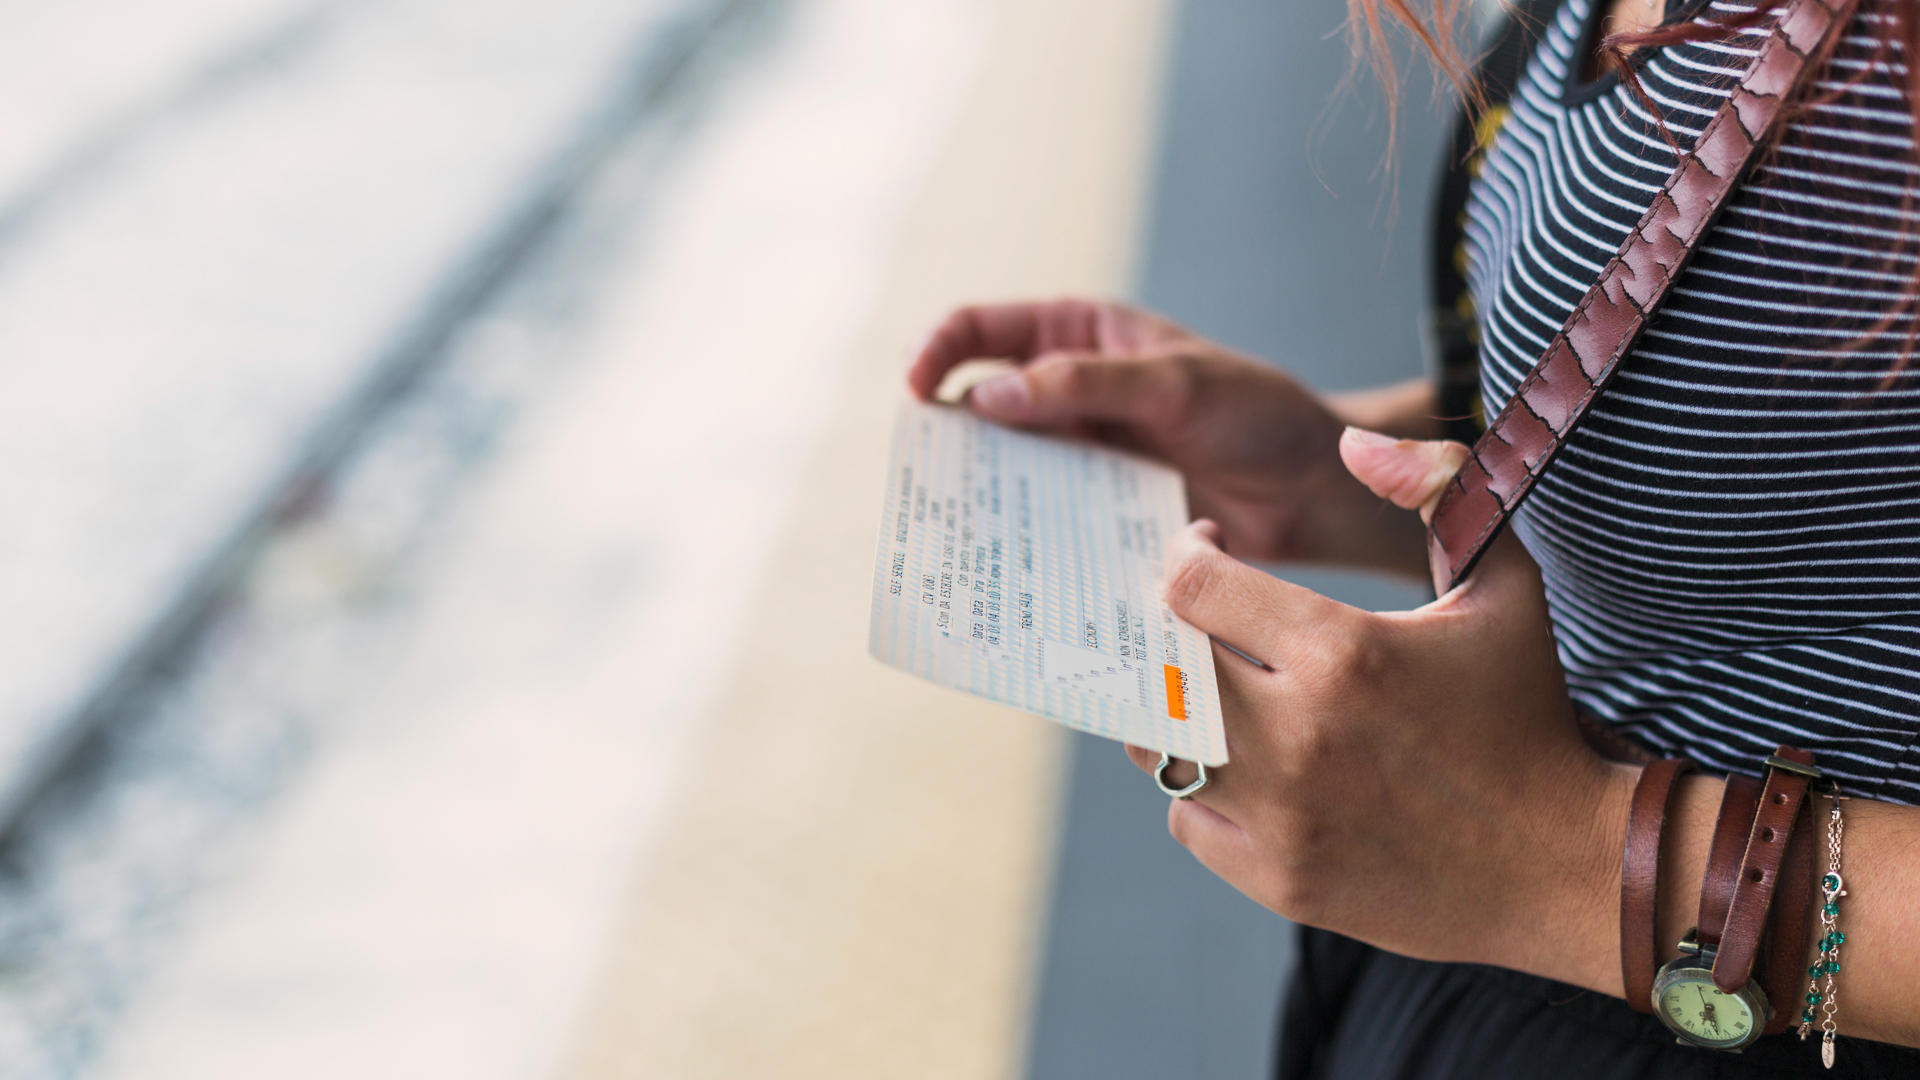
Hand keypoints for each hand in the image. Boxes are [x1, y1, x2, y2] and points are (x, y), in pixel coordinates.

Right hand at [909, 299, 1428, 574]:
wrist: (1316, 489)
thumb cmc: (1257, 414)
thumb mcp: (1175, 385)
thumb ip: (1084, 385)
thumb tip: (985, 396)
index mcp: (1080, 334)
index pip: (982, 329)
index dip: (937, 353)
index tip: (916, 397)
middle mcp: (1069, 391)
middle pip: (980, 403)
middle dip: (947, 437)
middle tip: (925, 479)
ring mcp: (1083, 452)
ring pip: (1007, 467)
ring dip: (982, 494)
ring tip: (956, 529)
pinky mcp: (1099, 507)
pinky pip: (1045, 518)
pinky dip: (1022, 535)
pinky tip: (1009, 562)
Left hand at [1129, 429, 1637, 992]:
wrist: (1566, 863)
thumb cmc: (1525, 712)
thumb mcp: (1502, 583)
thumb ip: (1438, 486)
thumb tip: (1354, 443)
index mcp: (1343, 651)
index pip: (1194, 586)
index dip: (1186, 555)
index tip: (1205, 549)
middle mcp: (1299, 734)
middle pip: (1162, 667)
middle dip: (1169, 633)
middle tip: (1200, 624)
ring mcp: (1282, 815)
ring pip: (1160, 748)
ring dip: (1177, 714)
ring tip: (1219, 696)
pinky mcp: (1278, 879)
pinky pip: (1189, 820)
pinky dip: (1205, 792)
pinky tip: (1251, 771)